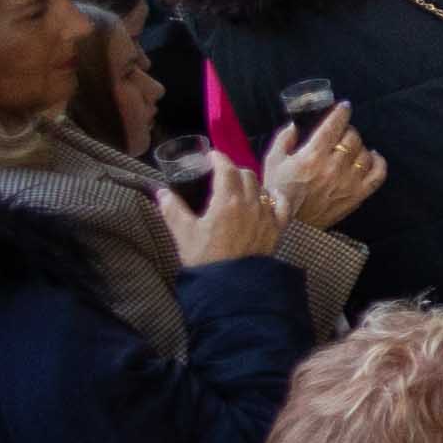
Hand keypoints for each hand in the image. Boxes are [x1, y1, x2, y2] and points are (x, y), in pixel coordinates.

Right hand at [153, 152, 280, 269]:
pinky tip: (269, 196)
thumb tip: (161, 192)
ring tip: (240, 187)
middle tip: (222, 174)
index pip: (227, 168)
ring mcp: (267, 215)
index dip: (219, 158)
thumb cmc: (205, 258)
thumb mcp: (183, 233)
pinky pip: (282, 204)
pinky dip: (275, 196)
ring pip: (263, 187)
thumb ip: (172, 209)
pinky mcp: (277, 228)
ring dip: (251, 183)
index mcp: (226, 200)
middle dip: (233, 170)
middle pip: (246, 174)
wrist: (230, 285)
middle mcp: (250, 203)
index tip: (212, 156)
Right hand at [259, 102, 381, 228]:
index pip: (333, 126)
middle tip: (341, 133)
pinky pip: (378, 174)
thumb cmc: (280, 190)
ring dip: (360, 146)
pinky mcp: (358, 195)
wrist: (291, 223)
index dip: (341, 113)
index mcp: (312, 156)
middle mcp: (333, 166)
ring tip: (351, 147)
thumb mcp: (273, 161)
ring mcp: (349, 181)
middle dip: (347, 130)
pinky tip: (372, 156)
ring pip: (365, 153)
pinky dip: (379, 162)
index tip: (344, 107)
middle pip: (352, 137)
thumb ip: (283, 139)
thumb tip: (294, 124)